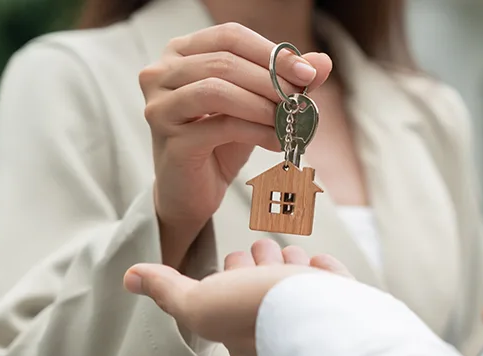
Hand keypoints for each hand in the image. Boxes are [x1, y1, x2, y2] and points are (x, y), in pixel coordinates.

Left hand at [123, 239, 351, 355]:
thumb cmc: (257, 313)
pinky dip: (323, 274)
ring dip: (290, 266)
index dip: (230, 273)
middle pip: (265, 286)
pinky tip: (318, 265)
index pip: (232, 294)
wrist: (318, 318)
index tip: (234, 258)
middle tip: (263, 250)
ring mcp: (312, 316)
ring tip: (289, 254)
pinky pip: (331, 286)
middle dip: (261, 265)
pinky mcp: (343, 306)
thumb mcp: (198, 301)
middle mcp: (275, 326)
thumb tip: (130, 277)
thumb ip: (168, 290)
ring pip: (297, 284)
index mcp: (240, 329)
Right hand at [139, 23, 332, 265]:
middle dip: (272, 81)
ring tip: (289, 122)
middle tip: (302, 100)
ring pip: (218, 90)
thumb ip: (284, 82)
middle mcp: (160, 73)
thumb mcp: (255, 106)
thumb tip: (322, 61)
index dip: (272, 52)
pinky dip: (257, 131)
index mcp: (179, 53)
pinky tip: (277, 142)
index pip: (230, 36)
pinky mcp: (170, 139)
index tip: (309, 73)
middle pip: (225, 61)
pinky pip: (221, 125)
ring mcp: (159, 106)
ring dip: (263, 105)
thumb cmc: (220, 144)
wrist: (191, 193)